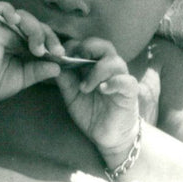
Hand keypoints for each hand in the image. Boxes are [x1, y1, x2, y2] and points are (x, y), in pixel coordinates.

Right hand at [0, 3, 61, 104]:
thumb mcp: (24, 77)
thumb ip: (40, 70)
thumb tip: (59, 66)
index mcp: (21, 42)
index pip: (41, 34)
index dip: (53, 41)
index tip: (61, 55)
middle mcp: (12, 31)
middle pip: (35, 23)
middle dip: (48, 36)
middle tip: (55, 52)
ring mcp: (1, 26)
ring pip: (23, 16)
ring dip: (35, 30)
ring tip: (38, 48)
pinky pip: (0, 8)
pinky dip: (10, 11)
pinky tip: (17, 21)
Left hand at [55, 38, 139, 163]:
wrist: (109, 136)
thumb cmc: (91, 112)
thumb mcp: (72, 96)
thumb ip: (65, 79)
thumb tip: (53, 63)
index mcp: (95, 65)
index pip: (87, 45)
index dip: (73, 46)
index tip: (59, 56)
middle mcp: (110, 68)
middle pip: (104, 46)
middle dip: (88, 48)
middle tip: (74, 60)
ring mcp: (121, 78)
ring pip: (114, 61)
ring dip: (97, 70)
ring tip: (85, 87)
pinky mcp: (130, 92)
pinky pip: (125, 81)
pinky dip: (113, 82)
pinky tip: (102, 89)